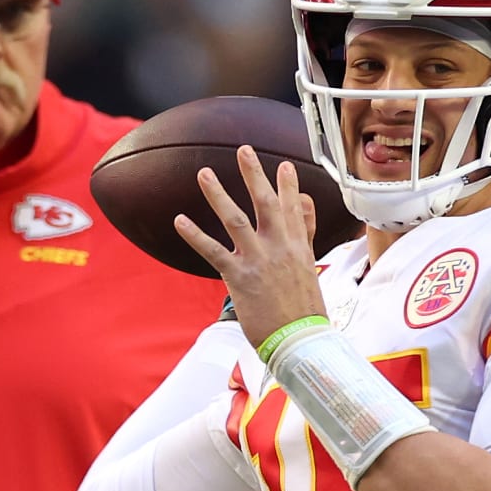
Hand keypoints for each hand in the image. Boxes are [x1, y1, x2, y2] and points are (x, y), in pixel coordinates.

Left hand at [177, 146, 327, 350]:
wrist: (300, 341)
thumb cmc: (304, 310)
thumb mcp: (310, 266)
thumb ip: (305, 232)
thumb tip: (304, 203)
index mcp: (297, 247)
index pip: (293, 208)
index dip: (287, 184)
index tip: (283, 164)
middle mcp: (279, 247)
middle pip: (265, 204)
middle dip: (254, 174)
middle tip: (243, 150)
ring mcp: (258, 260)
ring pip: (236, 219)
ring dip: (218, 194)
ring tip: (204, 174)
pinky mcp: (239, 277)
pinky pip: (213, 251)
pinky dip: (195, 235)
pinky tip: (180, 221)